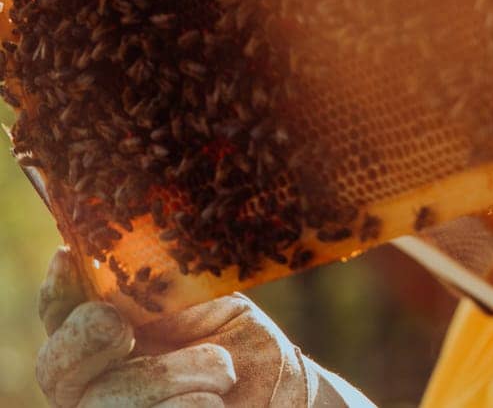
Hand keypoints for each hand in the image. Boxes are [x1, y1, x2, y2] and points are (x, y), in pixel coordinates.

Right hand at [36, 247, 371, 407]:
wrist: (280, 390)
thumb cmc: (241, 346)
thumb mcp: (209, 305)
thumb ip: (163, 290)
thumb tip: (114, 256)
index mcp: (107, 340)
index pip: (60, 317)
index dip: (56, 290)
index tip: (66, 257)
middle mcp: (97, 383)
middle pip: (57, 369)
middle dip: (84, 340)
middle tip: (119, 327)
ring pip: (104, 401)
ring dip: (170, 376)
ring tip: (222, 369)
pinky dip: (189, 406)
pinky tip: (216, 400)